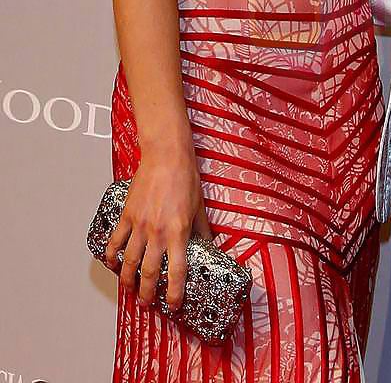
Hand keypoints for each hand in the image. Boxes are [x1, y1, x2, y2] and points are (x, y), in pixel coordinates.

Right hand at [104, 145, 210, 311]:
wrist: (166, 155)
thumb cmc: (184, 176)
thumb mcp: (199, 206)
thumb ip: (202, 230)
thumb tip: (209, 245)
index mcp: (178, 231)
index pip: (177, 272)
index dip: (175, 293)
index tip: (174, 304)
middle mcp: (158, 232)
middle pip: (150, 272)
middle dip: (148, 294)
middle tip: (148, 303)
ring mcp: (140, 224)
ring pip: (130, 262)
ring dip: (128, 280)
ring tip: (130, 290)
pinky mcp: (127, 215)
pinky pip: (116, 241)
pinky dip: (112, 256)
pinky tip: (113, 263)